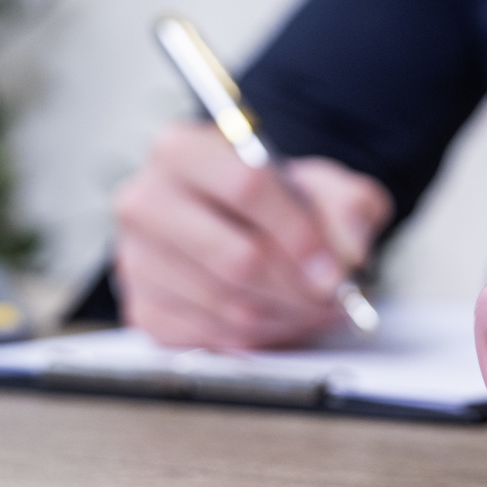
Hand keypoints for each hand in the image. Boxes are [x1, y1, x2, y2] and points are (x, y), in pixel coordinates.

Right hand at [112, 121, 393, 348]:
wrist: (238, 223)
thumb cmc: (275, 200)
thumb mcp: (323, 184)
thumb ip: (348, 206)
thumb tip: (349, 251)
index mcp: (182, 150)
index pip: (245, 185)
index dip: (298, 233)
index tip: (335, 266)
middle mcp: (146, 201)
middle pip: (236, 258)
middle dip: (298, 286)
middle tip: (335, 296)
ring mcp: (136, 259)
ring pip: (228, 304)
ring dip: (287, 315)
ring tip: (317, 306)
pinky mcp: (142, 309)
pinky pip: (213, 337)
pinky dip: (260, 336)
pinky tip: (282, 316)